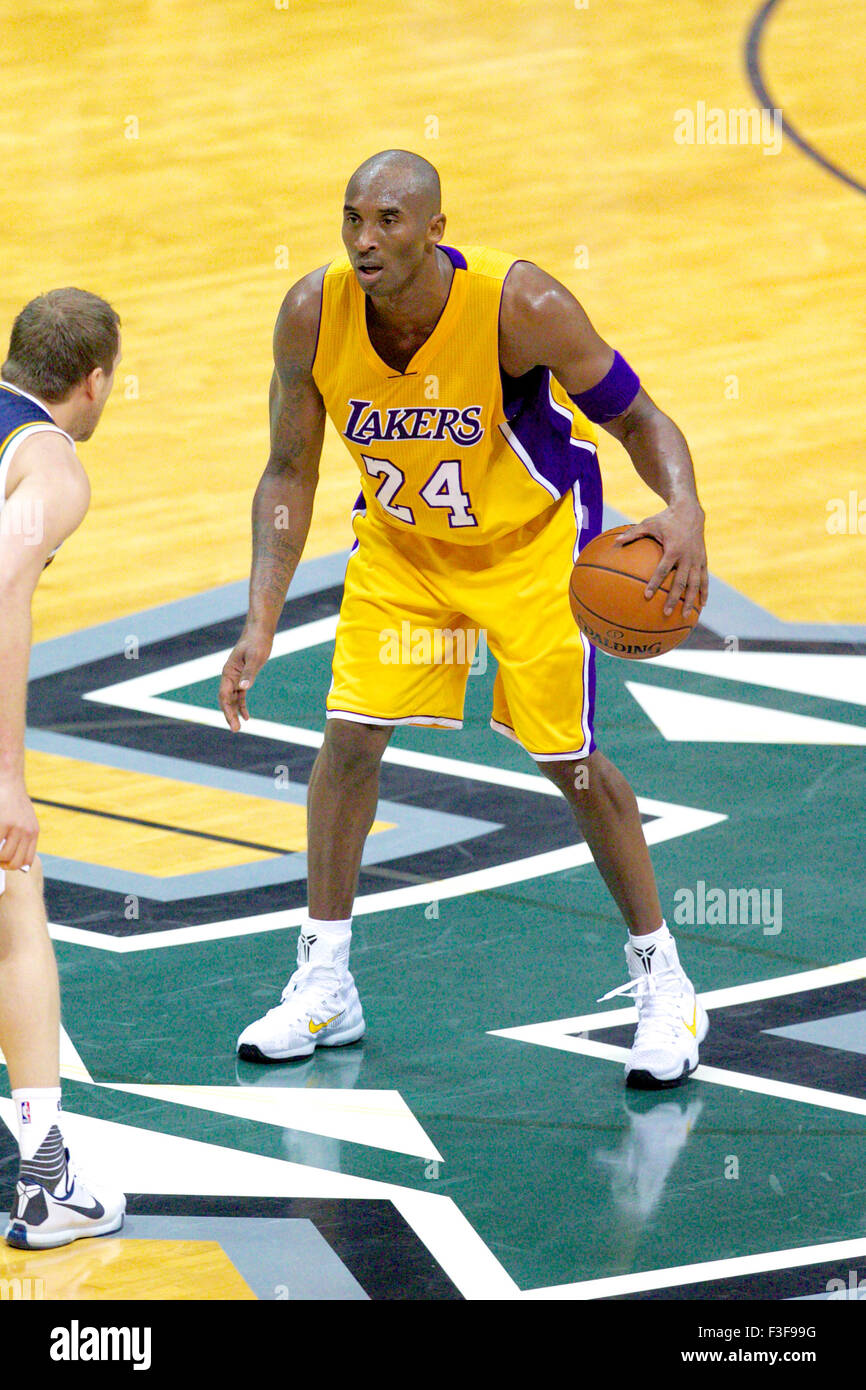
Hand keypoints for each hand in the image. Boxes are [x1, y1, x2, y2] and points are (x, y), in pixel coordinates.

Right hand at [0, 774, 38, 869]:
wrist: (9, 781)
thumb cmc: (12, 801)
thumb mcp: (23, 818)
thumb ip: (21, 836)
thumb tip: (12, 859)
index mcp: (33, 832)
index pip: (27, 860)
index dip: (14, 866)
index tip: (5, 863)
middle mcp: (28, 832)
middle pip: (16, 863)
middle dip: (3, 865)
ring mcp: (16, 828)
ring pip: (4, 856)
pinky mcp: (4, 823)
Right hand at [218, 626, 273, 731]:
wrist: (260, 632)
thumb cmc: (257, 643)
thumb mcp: (255, 658)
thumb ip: (249, 673)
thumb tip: (243, 688)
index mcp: (228, 672)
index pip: (224, 695)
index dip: (228, 710)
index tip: (233, 723)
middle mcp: (229, 676)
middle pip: (226, 699)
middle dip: (229, 715)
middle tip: (235, 730)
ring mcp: (235, 677)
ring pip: (232, 699)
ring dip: (234, 712)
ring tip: (238, 727)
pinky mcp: (243, 676)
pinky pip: (240, 694)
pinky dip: (242, 705)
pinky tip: (246, 716)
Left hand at [615, 503, 708, 617]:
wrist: (690, 511)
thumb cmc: (666, 518)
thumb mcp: (649, 523)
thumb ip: (632, 533)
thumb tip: (615, 543)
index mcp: (673, 549)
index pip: (663, 570)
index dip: (655, 583)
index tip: (646, 596)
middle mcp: (687, 556)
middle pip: (680, 582)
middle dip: (673, 599)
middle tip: (665, 613)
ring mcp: (697, 559)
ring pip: (694, 584)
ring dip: (690, 601)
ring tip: (684, 616)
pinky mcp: (703, 560)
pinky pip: (704, 579)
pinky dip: (703, 592)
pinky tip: (701, 605)